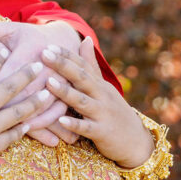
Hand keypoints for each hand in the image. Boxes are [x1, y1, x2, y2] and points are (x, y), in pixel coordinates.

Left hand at [0, 18, 81, 146]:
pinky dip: (45, 120)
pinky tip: (31, 128)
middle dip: (9, 104)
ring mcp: (59, 79)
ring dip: (27, 115)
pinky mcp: (69, 91)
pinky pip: (57, 109)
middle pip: (25, 89)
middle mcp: (46, 65)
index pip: (9, 69)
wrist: (64, 39)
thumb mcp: (11, 30)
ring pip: (41, 102)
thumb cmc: (30, 37)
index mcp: (29, 49)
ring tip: (10, 126)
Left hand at [42, 39, 153, 167]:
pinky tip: (60, 120)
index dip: (66, 55)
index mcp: (99, 84)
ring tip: (48, 82)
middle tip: (44, 53)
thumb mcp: (103, 87)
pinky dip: (74, 125)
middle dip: (63, 65)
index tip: (48, 45)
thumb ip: (91, 65)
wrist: (136, 141)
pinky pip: (87, 128)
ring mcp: (103, 114)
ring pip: (82, 101)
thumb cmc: (113, 111)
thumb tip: (86, 38)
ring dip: (65, 92)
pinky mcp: (102, 133)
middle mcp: (102, 96)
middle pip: (82, 78)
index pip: (83, 65)